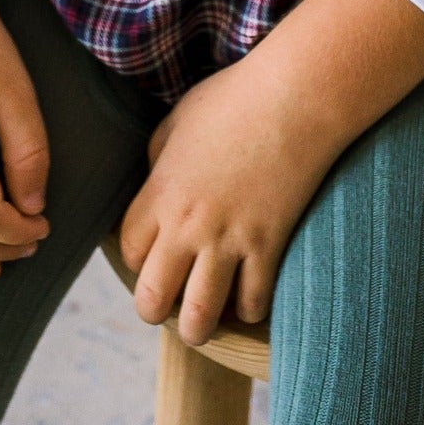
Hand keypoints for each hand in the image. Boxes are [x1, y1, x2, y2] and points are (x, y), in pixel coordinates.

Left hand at [118, 0, 423, 345]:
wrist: (294, 96)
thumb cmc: (234, 98)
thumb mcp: (179, 119)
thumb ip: (160, 156)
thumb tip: (156, 181)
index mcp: (161, 192)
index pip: (129, 251)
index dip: (138, 260)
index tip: (153, 257)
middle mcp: (188, 224)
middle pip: (151, 297)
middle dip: (154, 309)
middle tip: (169, 303)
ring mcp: (229, 239)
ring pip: (198, 316)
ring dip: (196, 328)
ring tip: (202, 324)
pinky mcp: (269, 246)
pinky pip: (252, 303)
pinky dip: (249, 310)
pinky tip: (249, 298)